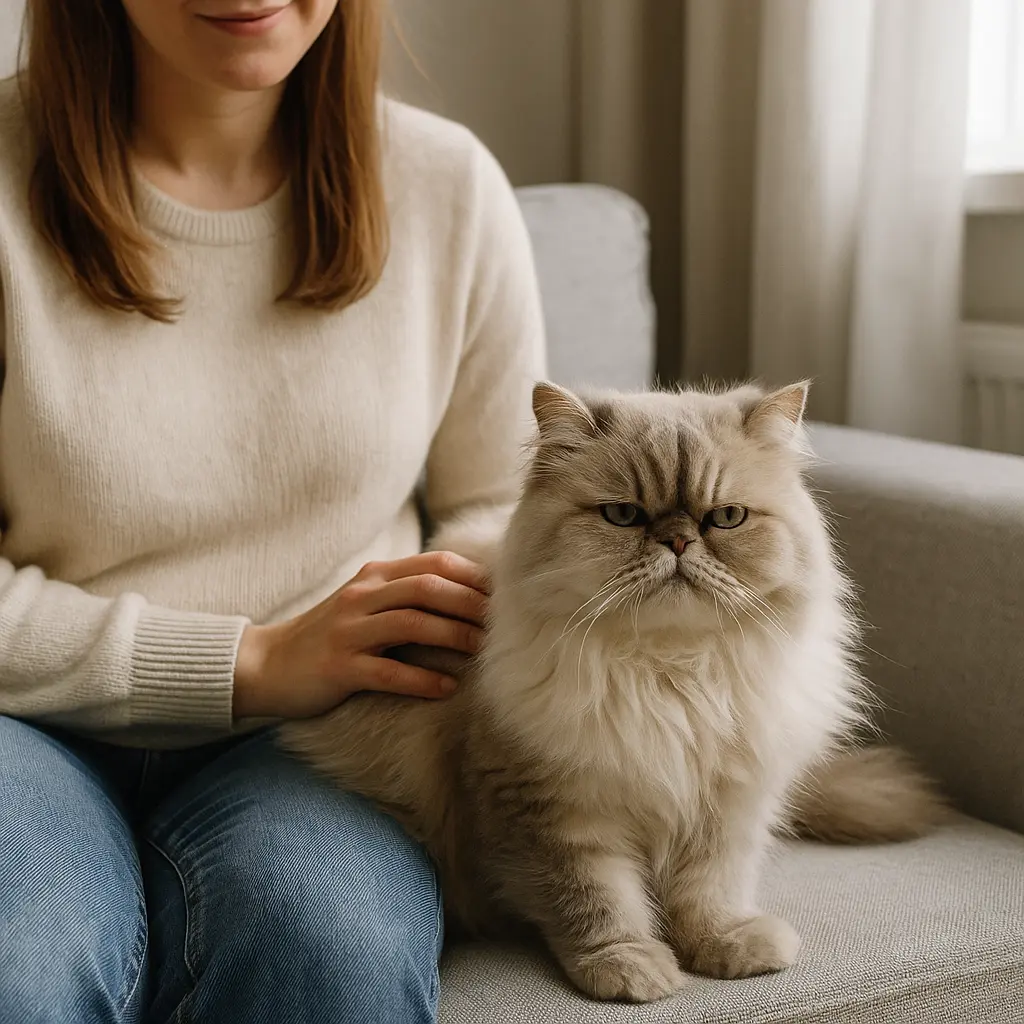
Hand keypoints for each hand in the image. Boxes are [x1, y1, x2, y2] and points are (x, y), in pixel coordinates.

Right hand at [233, 551, 488, 718]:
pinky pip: (388, 672)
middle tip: (502, 625)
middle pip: (427, 589)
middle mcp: (361, 597)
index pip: (434, 564)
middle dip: (470, 604)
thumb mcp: (365, 604)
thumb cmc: (328, 637)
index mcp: (373, 577)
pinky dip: (422, 680)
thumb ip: (404, 594)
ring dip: (454, 637)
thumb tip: (466, 597)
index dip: (473, 578)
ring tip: (483, 652)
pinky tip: (447, 687)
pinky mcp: (338, 668)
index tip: (503, 597)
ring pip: (412, 624)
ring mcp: (348, 631)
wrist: (264, 665)